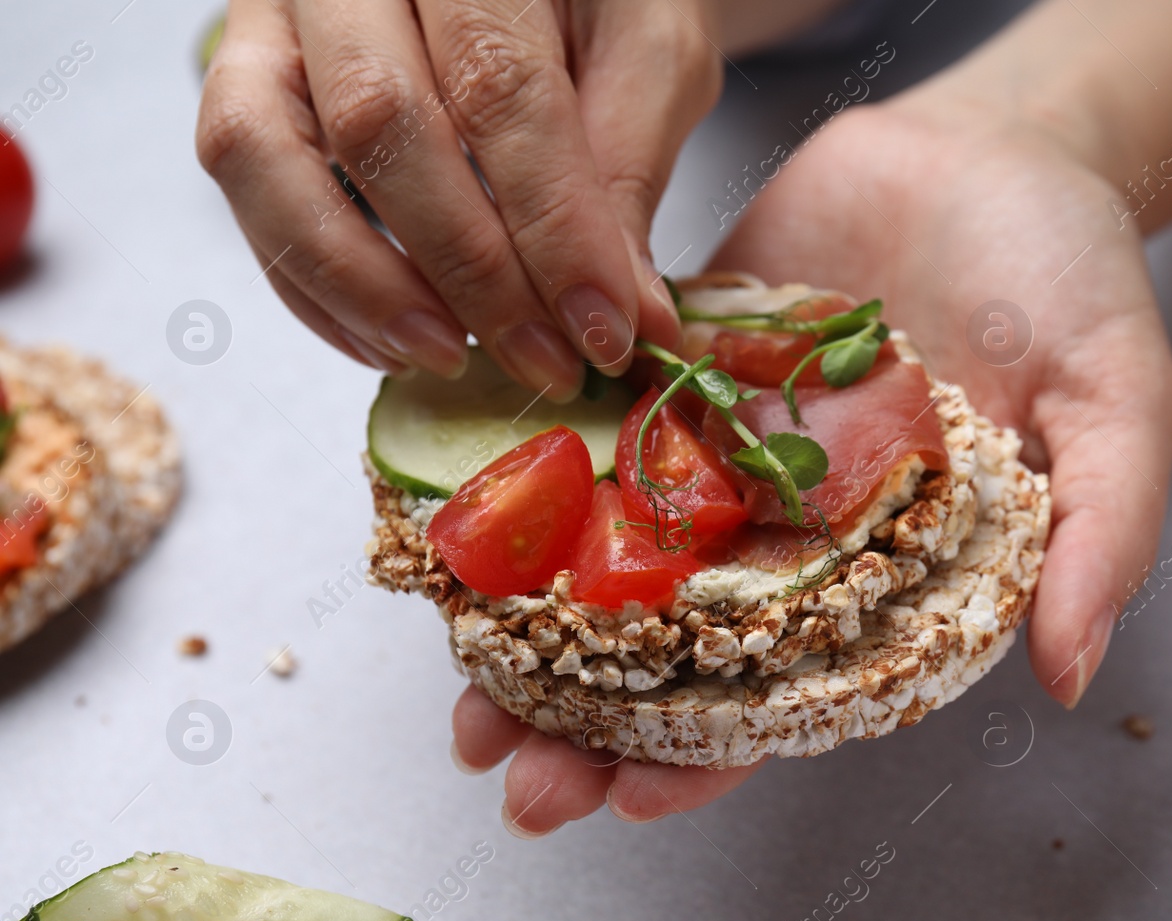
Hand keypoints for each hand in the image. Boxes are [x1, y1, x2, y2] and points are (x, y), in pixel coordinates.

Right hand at [196, 0, 716, 392]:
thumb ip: (631, 172)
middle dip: (466, 271)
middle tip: (542, 361)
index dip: (550, 227)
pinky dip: (313, 283)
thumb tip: (629, 318)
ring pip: (262, 151)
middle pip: (375, 122)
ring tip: (450, 357)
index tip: (603, 329)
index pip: (496, 86)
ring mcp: (277, 15)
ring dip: (359, 284)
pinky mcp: (245, 73)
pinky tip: (395, 341)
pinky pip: (243, 181)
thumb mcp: (653, 54)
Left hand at [458, 96, 1171, 836]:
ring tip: (459, 672)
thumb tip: (1073, 671)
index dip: (713, 761)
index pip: (790, 698)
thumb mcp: (1120, 405)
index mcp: (886, 574)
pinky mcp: (675, 368)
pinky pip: (592, 430)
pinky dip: (525, 474)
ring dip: (532, 623)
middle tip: (507, 773)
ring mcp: (723, 452)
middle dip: (587, 720)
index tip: (635, 802)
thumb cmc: (1073, 281)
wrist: (999, 144)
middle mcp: (791, 532)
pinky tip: (456, 519)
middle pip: (674, 653)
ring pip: (611, 559)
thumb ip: (1101, 534)